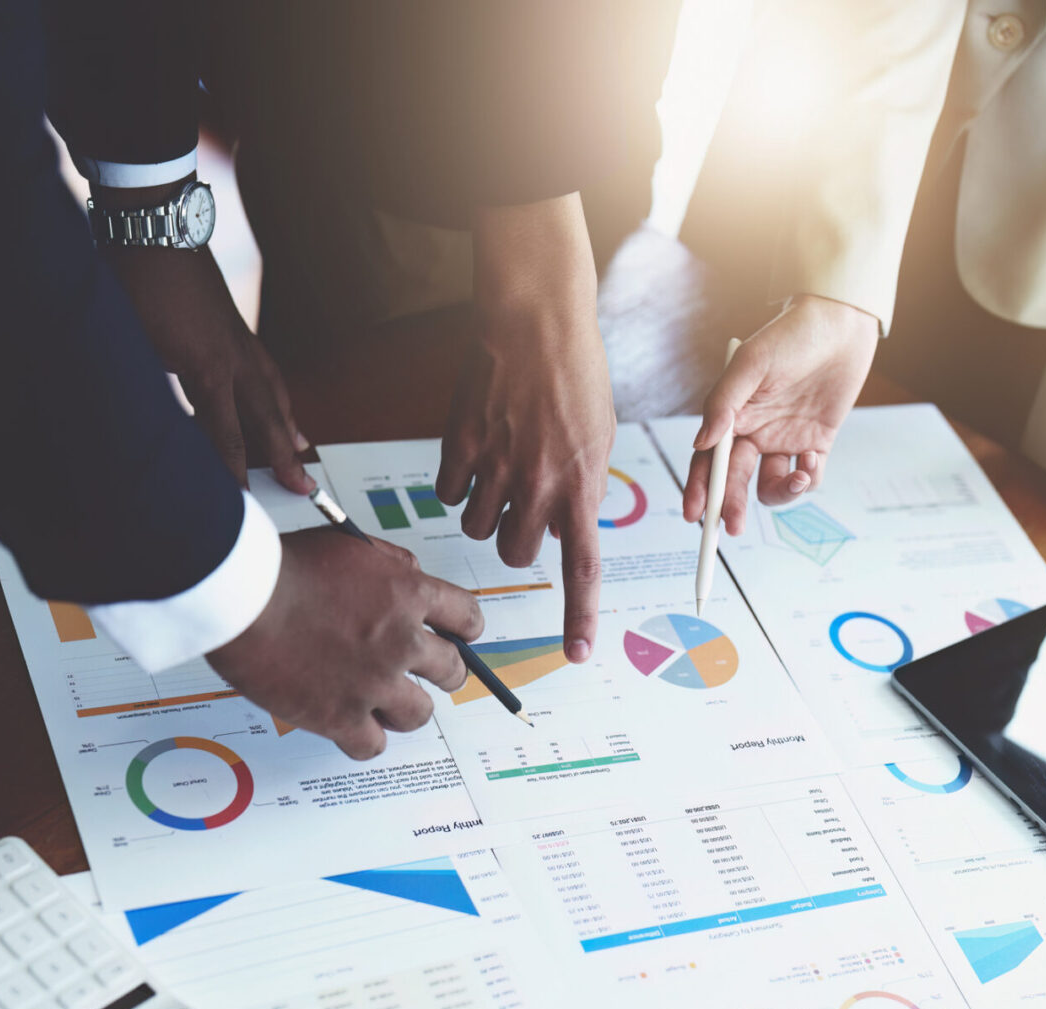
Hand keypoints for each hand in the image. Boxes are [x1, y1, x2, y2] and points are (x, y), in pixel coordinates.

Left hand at [97, 180, 311, 494]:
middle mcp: (233, 358)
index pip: (226, 435)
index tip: (244, 505)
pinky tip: (275, 398)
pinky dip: (276, 392)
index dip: (234, 473)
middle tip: (306, 489)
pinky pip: (266, 369)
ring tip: (303, 449)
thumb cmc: (133, 279)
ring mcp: (239, 339)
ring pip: (273, 392)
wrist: (153, 220)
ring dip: (288, 425)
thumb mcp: (128, 340)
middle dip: (284, 457)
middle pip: (266, 418)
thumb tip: (142, 424)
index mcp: (206, 368)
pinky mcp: (235, 325)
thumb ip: (145, 386)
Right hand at [207, 530, 483, 758]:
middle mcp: (401, 640)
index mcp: (408, 593)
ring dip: (404, 708)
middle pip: (452, 670)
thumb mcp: (350, 544)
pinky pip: (372, 745)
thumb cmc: (283, 566)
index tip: (456, 638)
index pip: (465, 617)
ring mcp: (374, 682)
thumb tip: (412, 576)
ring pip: (419, 714)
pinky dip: (363, 738)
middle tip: (424, 674)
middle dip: (442, 672)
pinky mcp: (340, 716)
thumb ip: (390, 563)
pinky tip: (350, 726)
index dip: (463, 630)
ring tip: (383, 703)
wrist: (241, 597)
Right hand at [436, 194, 612, 663]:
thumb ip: (582, 488)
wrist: (536, 319)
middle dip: (513, 537)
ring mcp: (497, 466)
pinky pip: (448, 492)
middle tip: (519, 502)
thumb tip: (565, 530)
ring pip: (476, 526)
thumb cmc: (574, 371)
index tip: (576, 652)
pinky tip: (475, 447)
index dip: (579, 615)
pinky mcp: (460, 445)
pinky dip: (458, 479)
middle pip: (513, 552)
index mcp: (581, 484)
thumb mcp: (597, 436)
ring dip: (484, 508)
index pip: (582, 565)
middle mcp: (539, 483)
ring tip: (499, 465)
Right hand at [683, 295, 876, 533]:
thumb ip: (723, 404)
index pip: (707, 460)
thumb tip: (701, 442)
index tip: (695, 515)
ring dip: (779, 492)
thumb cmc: (790, 336)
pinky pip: (806, 477)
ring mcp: (785, 439)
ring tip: (794, 475)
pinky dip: (807, 478)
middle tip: (734, 526)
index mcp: (732, 415)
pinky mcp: (816, 442)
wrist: (840, 324)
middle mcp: (755, 431)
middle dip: (732, 505)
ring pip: (772, 486)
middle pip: (735, 480)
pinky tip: (811, 455)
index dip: (699, 489)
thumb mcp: (751, 365)